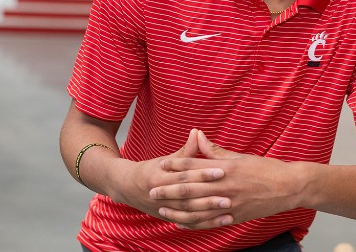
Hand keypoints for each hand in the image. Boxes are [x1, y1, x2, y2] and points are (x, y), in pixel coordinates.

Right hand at [108, 129, 229, 223]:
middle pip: (187, 196)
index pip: (184, 175)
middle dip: (208, 197)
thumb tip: (197, 132)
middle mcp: (160, 195)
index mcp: (159, 176)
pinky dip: (204, 223)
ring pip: (188, 212)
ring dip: (209, 212)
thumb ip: (184, 150)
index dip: (202, 173)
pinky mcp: (168, 218)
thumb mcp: (164, 159)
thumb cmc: (149, 170)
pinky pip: (188, 222)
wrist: (126, 188)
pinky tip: (220, 221)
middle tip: (229, 195)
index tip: (221, 171)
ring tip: (227, 209)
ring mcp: (163, 208)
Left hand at [150, 131, 306, 229]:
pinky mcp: (235, 217)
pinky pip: (210, 222)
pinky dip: (194, 224)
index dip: (176, 165)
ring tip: (162, 209)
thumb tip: (197, 135)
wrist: (290, 187)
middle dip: (170, 190)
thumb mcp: (240, 156)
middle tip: (153, 190)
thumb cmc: (266, 169)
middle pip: (191, 188)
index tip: (161, 165)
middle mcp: (226, 187)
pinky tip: (182, 223)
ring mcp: (230, 204)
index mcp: (226, 168)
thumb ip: (215, 150)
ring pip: (198, 209)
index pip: (195, 166)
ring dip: (178, 210)